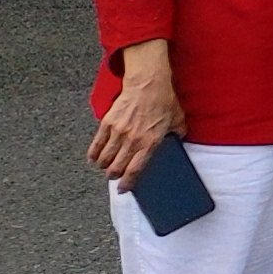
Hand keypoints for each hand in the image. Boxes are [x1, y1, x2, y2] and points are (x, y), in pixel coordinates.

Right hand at [88, 41, 180, 186]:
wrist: (148, 83)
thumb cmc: (164, 101)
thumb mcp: (178, 120)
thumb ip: (178, 134)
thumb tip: (179, 142)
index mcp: (150, 142)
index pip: (135, 170)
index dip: (128, 183)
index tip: (124, 189)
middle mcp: (132, 140)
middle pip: (116, 167)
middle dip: (114, 176)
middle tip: (114, 176)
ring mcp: (118, 132)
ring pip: (104, 158)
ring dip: (104, 166)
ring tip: (105, 167)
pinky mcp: (107, 123)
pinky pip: (96, 144)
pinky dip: (93, 154)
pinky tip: (94, 158)